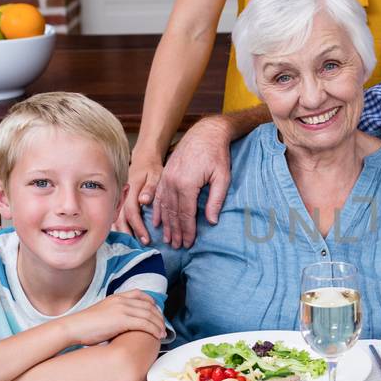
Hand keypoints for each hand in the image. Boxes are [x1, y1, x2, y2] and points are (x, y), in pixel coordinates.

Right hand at [69, 291, 166, 346]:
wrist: (73, 327)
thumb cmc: (84, 326)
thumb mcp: (101, 313)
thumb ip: (114, 313)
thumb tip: (122, 323)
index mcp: (116, 297)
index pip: (140, 294)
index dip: (152, 304)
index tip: (157, 314)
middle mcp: (121, 300)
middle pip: (148, 306)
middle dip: (159, 317)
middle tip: (163, 327)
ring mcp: (122, 309)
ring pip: (149, 315)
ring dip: (159, 325)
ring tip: (162, 334)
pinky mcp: (122, 320)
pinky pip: (145, 324)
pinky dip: (154, 330)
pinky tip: (157, 336)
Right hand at [121, 153, 164, 245]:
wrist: (142, 159)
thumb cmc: (151, 168)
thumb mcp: (155, 174)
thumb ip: (150, 188)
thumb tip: (144, 200)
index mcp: (130, 192)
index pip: (132, 214)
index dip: (138, 228)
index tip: (146, 240)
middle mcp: (121, 197)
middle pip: (121, 220)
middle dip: (129, 235)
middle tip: (139, 248)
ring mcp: (118, 199)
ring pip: (116, 220)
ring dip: (122, 233)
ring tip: (130, 247)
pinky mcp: (118, 201)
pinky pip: (115, 217)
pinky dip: (119, 228)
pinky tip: (123, 238)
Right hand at [152, 116, 234, 247]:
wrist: (205, 134)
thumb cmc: (217, 155)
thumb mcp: (222, 177)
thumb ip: (216, 200)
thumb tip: (211, 221)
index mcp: (187, 184)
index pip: (186, 214)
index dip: (187, 230)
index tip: (189, 243)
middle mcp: (172, 182)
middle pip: (173, 213)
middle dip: (176, 231)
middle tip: (178, 246)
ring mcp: (166, 178)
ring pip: (164, 206)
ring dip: (166, 224)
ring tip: (168, 239)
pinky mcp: (164, 174)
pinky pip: (158, 197)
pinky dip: (158, 211)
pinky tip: (158, 222)